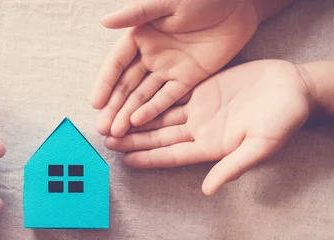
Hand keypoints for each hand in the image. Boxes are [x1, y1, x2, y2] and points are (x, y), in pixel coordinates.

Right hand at [92, 0, 258, 136]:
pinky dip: (153, 110)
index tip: (95, 104)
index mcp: (140, 36)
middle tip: (102, 128)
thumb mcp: (165, 3)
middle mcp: (151, 55)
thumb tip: (104, 22)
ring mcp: (169, 69)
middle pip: (127, 86)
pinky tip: (139, 123)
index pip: (117, 65)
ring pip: (144, 96)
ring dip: (129, 114)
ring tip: (116, 133)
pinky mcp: (188, 78)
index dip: (105, 84)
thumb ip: (136, 14)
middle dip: (114, 108)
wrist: (238, 2)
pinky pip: (168, 98)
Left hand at [105, 60, 311, 194]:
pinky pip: (172, 95)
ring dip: (137, 120)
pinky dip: (152, 98)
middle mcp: (200, 130)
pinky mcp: (203, 89)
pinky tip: (132, 100)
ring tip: (112, 122)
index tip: (125, 162)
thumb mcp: (260, 145)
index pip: (172, 155)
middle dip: (134, 140)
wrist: (296, 87)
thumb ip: (233, 166)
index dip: (148, 158)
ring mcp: (200, 110)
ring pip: (161, 116)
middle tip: (107, 141)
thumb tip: (209, 190)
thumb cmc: (284, 120)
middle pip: (159, 137)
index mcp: (211, 147)